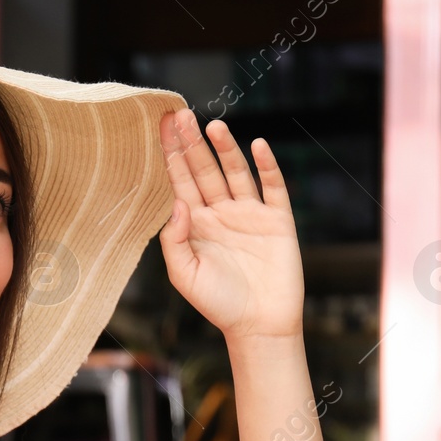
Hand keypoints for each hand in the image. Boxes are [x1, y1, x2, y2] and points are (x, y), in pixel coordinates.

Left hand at [158, 109, 304, 341]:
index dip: (172, 155)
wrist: (258, 325)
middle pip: (204, 169)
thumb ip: (174, 238)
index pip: (181, 181)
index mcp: (195, 224)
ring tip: (213, 125)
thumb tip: (178, 201)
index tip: (163, 127)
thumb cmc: (218, 303)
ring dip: (225, 149)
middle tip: (181, 114)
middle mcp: (220, 213)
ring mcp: (249, 214)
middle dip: (192, 143)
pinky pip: (272, 188)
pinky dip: (266, 166)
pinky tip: (257, 146)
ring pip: (235, 173)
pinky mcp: (277, 221)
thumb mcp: (184, 274)